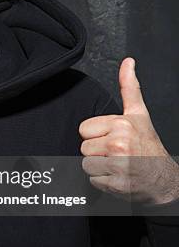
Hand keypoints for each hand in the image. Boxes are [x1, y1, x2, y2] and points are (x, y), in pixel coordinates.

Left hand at [79, 57, 178, 204]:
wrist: (163, 178)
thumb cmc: (148, 145)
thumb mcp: (139, 114)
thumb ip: (129, 87)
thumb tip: (128, 62)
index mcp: (121, 125)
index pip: (83, 129)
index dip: (96, 135)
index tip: (112, 138)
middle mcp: (119, 144)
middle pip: (84, 148)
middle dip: (97, 152)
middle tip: (115, 154)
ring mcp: (118, 166)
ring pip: (86, 165)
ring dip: (99, 168)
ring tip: (116, 165)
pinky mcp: (116, 184)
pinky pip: (93, 181)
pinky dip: (103, 182)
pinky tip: (118, 177)